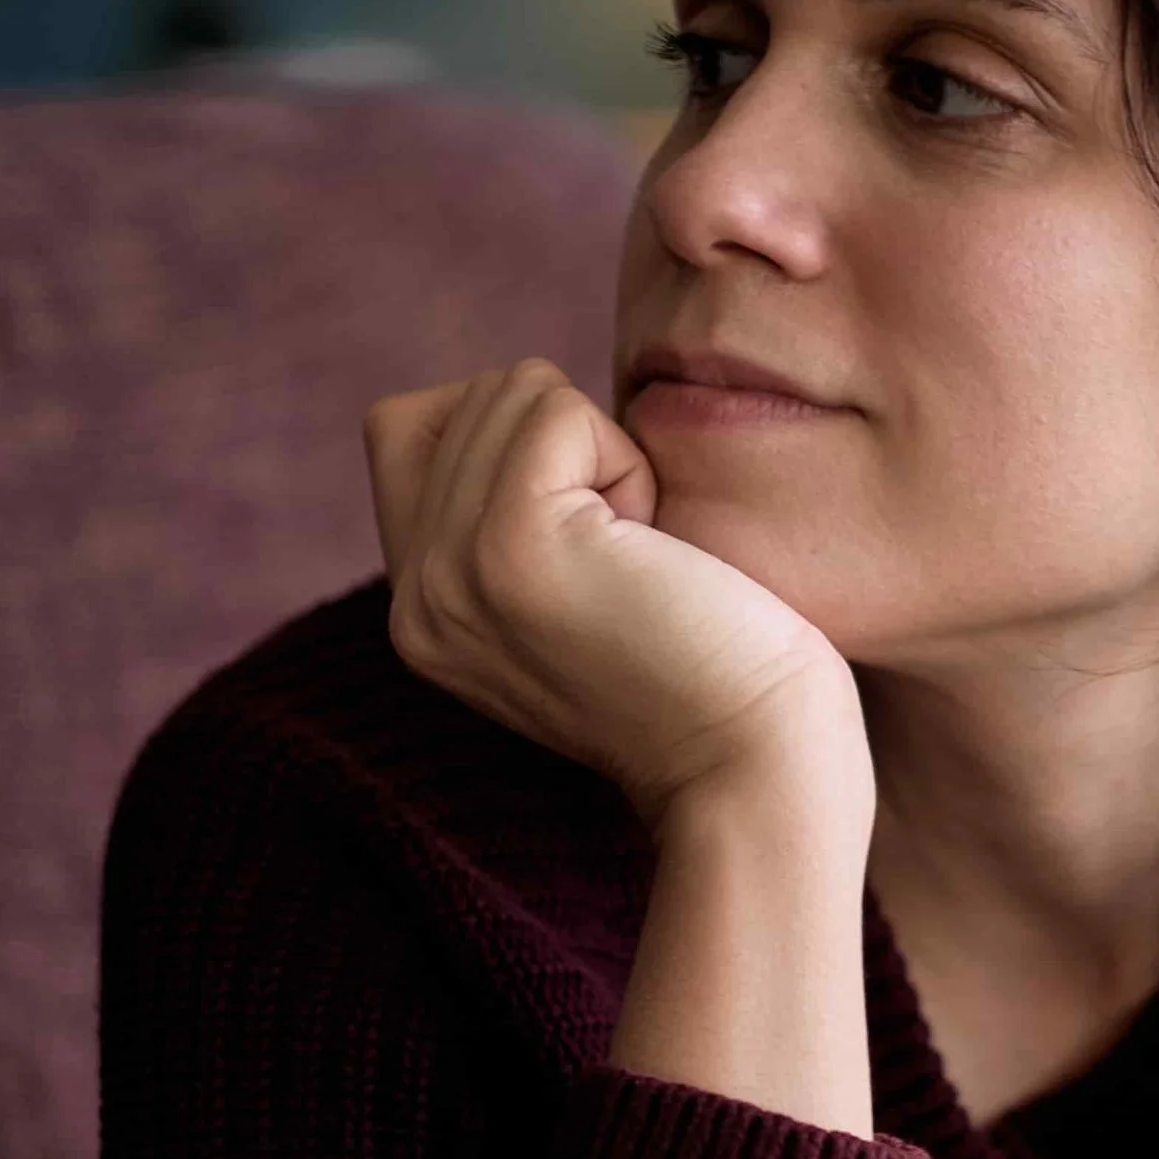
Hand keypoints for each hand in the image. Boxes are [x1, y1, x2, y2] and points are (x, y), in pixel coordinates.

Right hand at [365, 358, 866, 832]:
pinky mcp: (508, 545)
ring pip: (516, 392)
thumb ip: (507, 509)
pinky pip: (557, 411)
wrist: (754, 766)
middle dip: (576, 449)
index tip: (590, 539)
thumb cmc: (710, 662)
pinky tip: (652, 552)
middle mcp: (412, 598)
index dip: (517, 438)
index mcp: (419, 610)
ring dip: (607, 456)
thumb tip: (518, 394)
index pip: (405, 426)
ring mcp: (448, 573)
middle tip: (628, 562)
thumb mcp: (572, 584)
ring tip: (639, 561)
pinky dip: (627, 461)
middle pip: (472, 397)